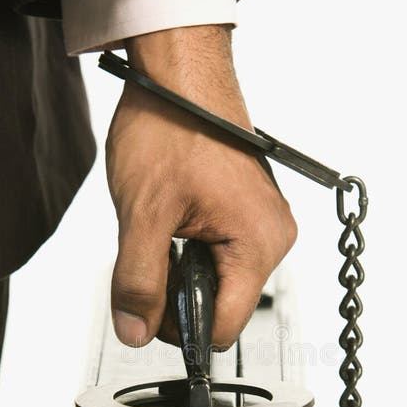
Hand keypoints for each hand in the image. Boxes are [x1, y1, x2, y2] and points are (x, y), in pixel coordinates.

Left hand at [105, 25, 296, 348]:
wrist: (179, 73)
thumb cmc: (172, 125)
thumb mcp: (143, 213)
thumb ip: (137, 281)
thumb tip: (135, 332)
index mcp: (259, 243)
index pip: (224, 328)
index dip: (179, 328)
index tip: (148, 307)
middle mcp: (272, 238)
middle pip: (222, 307)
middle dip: (177, 293)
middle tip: (149, 251)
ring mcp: (263, 225)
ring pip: (217, 283)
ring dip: (180, 270)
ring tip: (162, 226)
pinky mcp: (250, 214)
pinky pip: (220, 257)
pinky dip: (189, 252)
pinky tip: (174, 221)